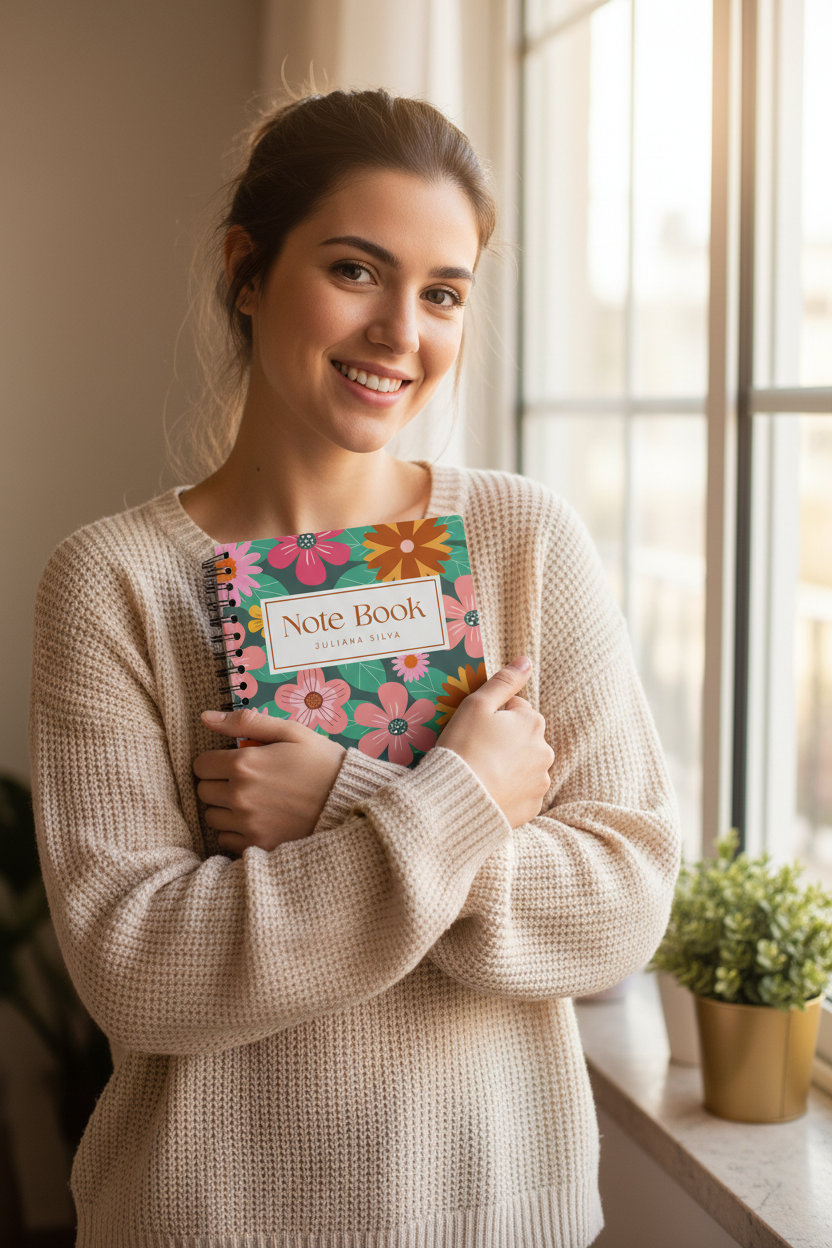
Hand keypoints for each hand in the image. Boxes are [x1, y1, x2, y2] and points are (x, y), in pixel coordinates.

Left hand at [193, 709, 345, 854]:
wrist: (349, 800)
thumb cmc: (321, 761)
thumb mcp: (290, 732)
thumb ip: (246, 722)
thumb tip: (205, 717)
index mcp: (244, 764)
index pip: (201, 765)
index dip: (214, 762)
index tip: (232, 763)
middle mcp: (240, 796)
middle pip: (204, 791)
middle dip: (219, 784)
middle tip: (244, 781)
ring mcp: (248, 824)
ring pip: (212, 817)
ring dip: (225, 809)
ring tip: (251, 801)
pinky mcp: (257, 845)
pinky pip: (225, 840)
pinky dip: (235, 831)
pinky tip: (256, 820)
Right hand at [437, 657, 553, 827]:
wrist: (456, 800)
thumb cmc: (464, 746)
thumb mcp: (477, 705)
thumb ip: (504, 681)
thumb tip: (526, 661)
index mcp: (533, 722)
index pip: (516, 708)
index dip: (492, 716)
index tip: (475, 729)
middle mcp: (545, 751)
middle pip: (523, 737)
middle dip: (504, 741)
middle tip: (476, 750)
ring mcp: (540, 781)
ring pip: (524, 765)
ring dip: (508, 766)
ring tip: (481, 773)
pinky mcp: (532, 807)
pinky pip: (521, 792)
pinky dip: (508, 790)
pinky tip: (488, 790)